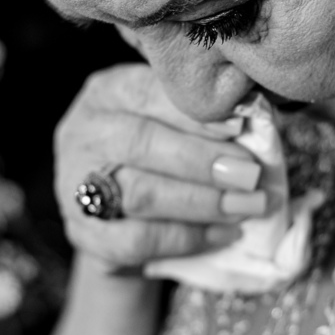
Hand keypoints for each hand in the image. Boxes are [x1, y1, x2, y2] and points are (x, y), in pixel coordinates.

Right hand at [55, 64, 268, 269]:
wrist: (123, 219)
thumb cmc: (162, 156)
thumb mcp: (173, 121)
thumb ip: (203, 116)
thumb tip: (259, 119)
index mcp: (106, 93)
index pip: (147, 94)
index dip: (194, 113)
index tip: (240, 127)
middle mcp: (82, 133)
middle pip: (140, 143)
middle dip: (202, 160)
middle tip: (250, 174)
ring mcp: (74, 186)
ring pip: (140, 193)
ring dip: (201, 201)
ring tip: (246, 206)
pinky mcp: (84, 235)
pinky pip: (137, 241)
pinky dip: (187, 239)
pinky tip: (224, 234)